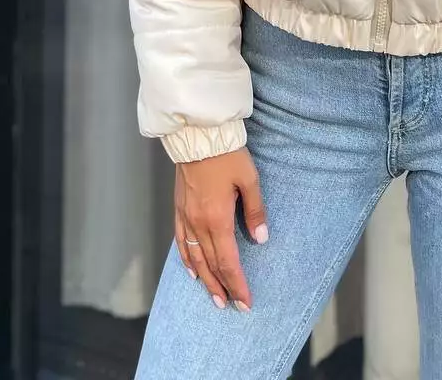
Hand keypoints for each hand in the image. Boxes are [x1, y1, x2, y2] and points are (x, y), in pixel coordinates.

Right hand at [174, 147, 268, 311]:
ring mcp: (186, 217)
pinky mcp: (179, 208)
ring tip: (214, 297)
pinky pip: (182, 241)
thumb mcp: (249, 179)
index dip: (237, 284)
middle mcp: (199, 223)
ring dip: (205, 280)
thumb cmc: (227, 154)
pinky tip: (192, 270)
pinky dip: (187, 259)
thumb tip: (261, 238)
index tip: (245, 302)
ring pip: (195, 258)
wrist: (198, 135)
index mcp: (218, 219)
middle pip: (212, 264)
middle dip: (223, 287)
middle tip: (232, 306)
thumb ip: (255, 210)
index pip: (228, 261)